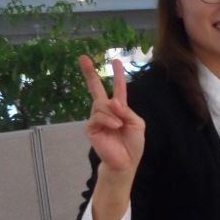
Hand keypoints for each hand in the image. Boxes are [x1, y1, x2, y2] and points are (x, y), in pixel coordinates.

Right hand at [80, 55, 144, 174]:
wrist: (125, 161)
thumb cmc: (132, 144)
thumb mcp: (137, 124)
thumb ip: (127, 110)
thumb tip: (112, 100)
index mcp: (119, 108)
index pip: (117, 88)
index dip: (117, 75)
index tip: (116, 61)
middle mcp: (106, 111)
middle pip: (96, 88)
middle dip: (90, 73)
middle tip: (83, 58)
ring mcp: (97, 118)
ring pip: (101, 105)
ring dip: (112, 114)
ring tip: (119, 127)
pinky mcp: (90, 128)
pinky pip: (97, 116)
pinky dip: (108, 120)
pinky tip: (114, 127)